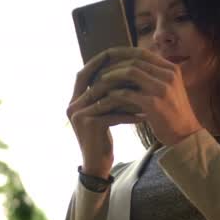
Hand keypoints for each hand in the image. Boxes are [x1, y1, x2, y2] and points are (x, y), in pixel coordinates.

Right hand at [66, 51, 145, 178]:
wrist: (96, 165)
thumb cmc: (102, 137)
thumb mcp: (101, 113)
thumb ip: (103, 96)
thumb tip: (121, 72)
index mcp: (74, 100)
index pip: (83, 74)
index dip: (97, 63)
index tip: (115, 54)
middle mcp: (73, 106)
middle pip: (97, 83)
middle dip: (119, 77)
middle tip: (139, 74)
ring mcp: (80, 115)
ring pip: (108, 97)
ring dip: (129, 95)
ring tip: (146, 93)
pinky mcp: (90, 125)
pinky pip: (114, 114)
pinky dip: (130, 114)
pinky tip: (144, 115)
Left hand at [87, 47, 202, 145]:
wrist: (185, 135)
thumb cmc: (172, 113)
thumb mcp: (168, 88)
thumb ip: (153, 75)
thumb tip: (128, 64)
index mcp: (171, 69)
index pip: (142, 53)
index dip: (122, 53)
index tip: (106, 57)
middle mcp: (168, 75)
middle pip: (134, 61)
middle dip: (113, 65)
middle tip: (98, 72)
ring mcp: (162, 88)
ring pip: (130, 73)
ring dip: (112, 76)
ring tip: (98, 82)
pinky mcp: (154, 104)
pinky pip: (127, 93)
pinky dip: (114, 94)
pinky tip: (105, 98)